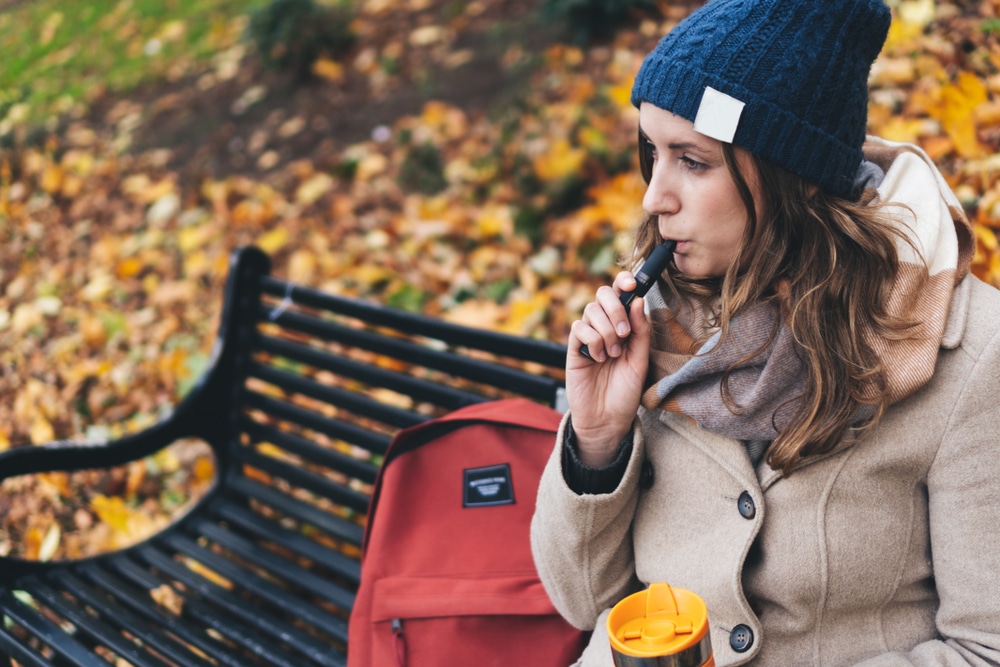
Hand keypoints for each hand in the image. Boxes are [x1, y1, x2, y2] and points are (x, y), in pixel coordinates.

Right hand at [566, 271, 650, 466]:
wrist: (608, 419)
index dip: (624, 282)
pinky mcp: (574, 349)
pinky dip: (592, 340)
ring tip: (613, 354)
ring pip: (591, 311)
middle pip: (602, 295)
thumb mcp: (640, 360)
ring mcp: (588, 337)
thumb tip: (638, 300)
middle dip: (615, 308)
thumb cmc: (625, 392)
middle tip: (625, 333)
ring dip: (607, 330)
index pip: (620, 294)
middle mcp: (604, 327)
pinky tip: (598, 358)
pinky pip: (579, 329)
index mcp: (624, 326)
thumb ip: (640, 331)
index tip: (631, 283)